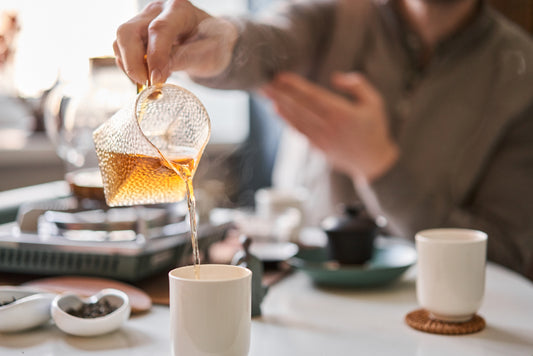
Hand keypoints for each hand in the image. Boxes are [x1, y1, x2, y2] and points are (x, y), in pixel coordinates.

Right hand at [113, 0, 237, 84]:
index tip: (156, 80)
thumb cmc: (215, 45)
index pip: (159, 29)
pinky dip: (128, 66)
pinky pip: (121, 49)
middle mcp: (157, 10)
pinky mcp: (136, 33)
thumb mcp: (211, 54)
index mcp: (180, 10)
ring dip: (128, 65)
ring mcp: (144, 20)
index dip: (155, 56)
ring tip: (148, 82)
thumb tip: (158, 72)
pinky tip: (145, 76)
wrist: (213, 42)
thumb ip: (187, 59)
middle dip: (133, 62)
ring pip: (121, 40)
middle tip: (147, 84)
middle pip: (129, 31)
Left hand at [262, 72, 398, 183]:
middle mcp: (329, 126)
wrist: (373, 162)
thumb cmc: (374, 128)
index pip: (313, 96)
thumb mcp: (374, 102)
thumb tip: (335, 78)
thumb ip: (357, 85)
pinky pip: (298, 131)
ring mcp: (321, 138)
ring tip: (266, 94)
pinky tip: (276, 111)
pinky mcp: (317, 147)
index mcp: (342, 113)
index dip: (295, 86)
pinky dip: (286, 120)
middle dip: (281, 94)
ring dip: (279, 105)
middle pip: (299, 107)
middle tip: (264, 82)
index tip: (281, 76)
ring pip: (296, 119)